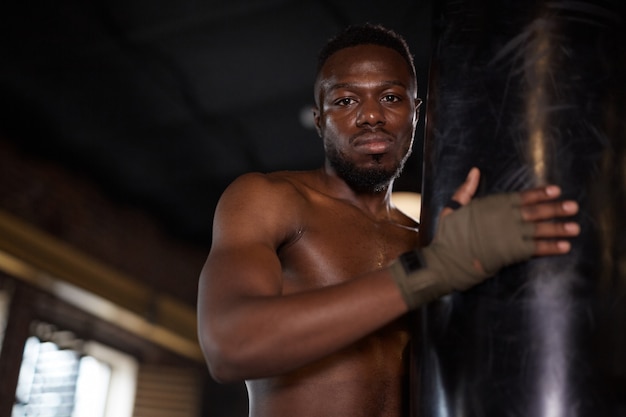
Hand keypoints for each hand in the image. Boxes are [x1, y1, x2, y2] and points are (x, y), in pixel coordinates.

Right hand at [389, 167, 580, 309]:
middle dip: (555, 209)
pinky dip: (550, 247)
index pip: (520, 197)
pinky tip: (564, 246)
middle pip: (534, 212)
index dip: (539, 194)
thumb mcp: (453, 208)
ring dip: (558, 228)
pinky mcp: (510, 253)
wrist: (445, 262)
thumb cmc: (447, 235)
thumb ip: (466, 190)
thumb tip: (475, 171)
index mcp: (491, 205)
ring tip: (575, 228)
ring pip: (538, 230)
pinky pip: (535, 249)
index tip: (556, 190)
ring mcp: (508, 236)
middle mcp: (503, 218)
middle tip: (573, 207)